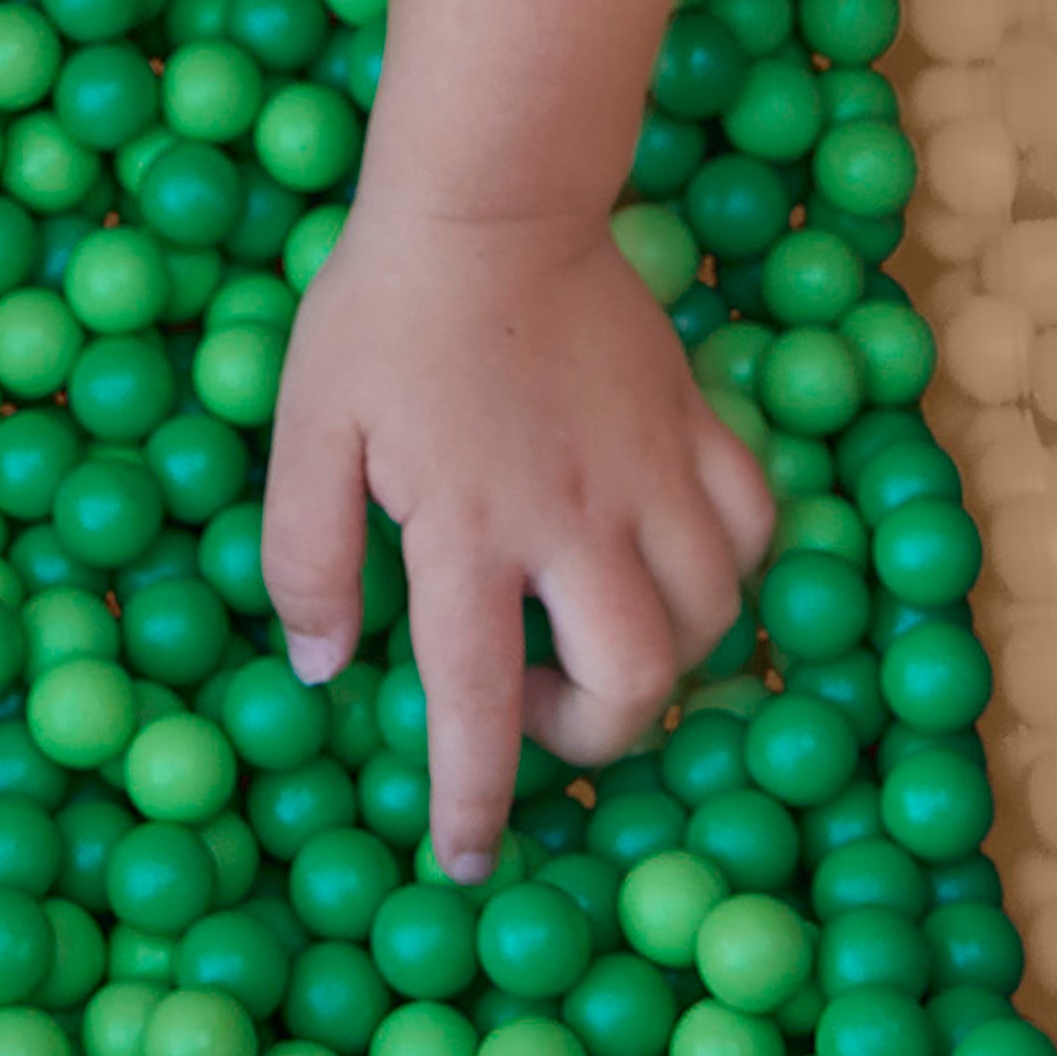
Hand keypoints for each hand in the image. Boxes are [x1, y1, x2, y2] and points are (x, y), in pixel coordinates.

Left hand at [260, 205, 772, 880]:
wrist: (487, 197)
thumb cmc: (382, 311)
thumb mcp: (306, 426)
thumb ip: (306, 554)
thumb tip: (322, 667)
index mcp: (468, 528)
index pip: (478, 704)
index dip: (473, 799)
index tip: (467, 858)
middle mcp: (574, 518)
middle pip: (632, 685)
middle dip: (588, 736)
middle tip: (536, 705)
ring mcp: (650, 470)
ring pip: (707, 617)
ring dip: (660, 656)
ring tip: (597, 630)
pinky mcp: (694, 420)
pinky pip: (750, 525)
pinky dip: (727, 565)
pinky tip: (673, 555)